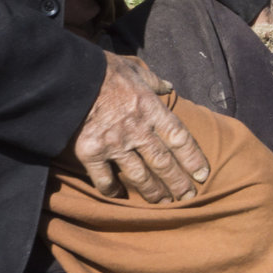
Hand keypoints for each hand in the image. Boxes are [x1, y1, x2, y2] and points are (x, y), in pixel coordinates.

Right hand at [69, 53, 211, 202]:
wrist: (69, 76)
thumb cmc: (103, 70)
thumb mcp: (133, 69)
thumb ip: (153, 81)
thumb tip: (168, 86)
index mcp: (150, 109)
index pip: (179, 138)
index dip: (193, 158)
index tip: (202, 174)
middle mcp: (137, 130)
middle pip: (163, 163)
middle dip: (178, 183)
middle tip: (188, 197)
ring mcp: (114, 144)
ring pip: (140, 176)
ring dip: (153, 192)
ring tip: (163, 203)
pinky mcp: (91, 153)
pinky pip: (104, 179)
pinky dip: (112, 191)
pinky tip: (118, 197)